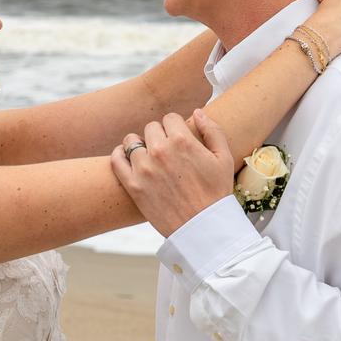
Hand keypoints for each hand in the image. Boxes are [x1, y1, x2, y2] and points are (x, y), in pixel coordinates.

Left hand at [110, 110, 236, 237]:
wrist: (203, 228)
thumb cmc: (216, 194)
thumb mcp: (224, 159)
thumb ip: (212, 130)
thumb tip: (197, 112)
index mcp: (183, 141)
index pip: (170, 118)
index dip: (176, 127)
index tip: (179, 137)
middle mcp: (160, 151)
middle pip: (151, 127)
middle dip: (159, 135)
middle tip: (167, 150)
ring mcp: (144, 168)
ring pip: (131, 140)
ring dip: (140, 144)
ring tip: (148, 155)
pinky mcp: (132, 185)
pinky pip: (116, 159)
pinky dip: (119, 155)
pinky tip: (128, 158)